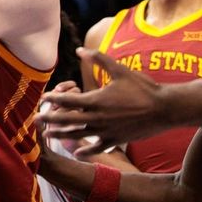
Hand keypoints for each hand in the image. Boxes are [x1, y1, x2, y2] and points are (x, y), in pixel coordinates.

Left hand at [36, 47, 170, 154]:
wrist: (166, 108)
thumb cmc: (143, 87)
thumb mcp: (119, 70)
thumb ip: (98, 59)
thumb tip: (79, 50)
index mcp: (97, 100)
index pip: (68, 100)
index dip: (54, 99)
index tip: (42, 99)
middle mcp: (99, 117)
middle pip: (68, 119)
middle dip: (51, 119)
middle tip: (36, 119)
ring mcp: (107, 131)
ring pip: (79, 135)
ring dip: (62, 134)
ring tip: (48, 134)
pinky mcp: (117, 140)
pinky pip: (97, 147)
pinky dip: (85, 150)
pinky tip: (75, 152)